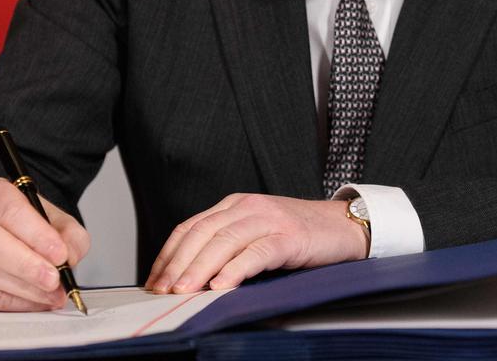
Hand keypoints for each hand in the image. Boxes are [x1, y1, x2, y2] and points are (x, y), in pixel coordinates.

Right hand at [0, 177, 89, 311]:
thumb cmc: (26, 223)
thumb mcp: (54, 217)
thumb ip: (70, 234)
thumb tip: (70, 258)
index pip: (10, 210)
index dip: (37, 234)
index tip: (60, 254)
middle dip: (28, 265)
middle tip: (55, 278)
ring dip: (28, 289)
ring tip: (55, 293)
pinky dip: (20, 303)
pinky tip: (41, 300)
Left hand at [144, 194, 366, 293]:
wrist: (342, 226)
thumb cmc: (298, 235)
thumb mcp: (256, 233)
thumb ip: (227, 246)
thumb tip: (189, 278)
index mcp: (234, 205)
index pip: (190, 227)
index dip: (168, 254)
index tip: (154, 281)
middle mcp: (247, 206)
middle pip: (202, 233)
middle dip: (177, 264)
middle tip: (162, 291)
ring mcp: (268, 219)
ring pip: (224, 242)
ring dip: (199, 269)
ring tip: (184, 291)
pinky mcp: (288, 236)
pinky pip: (256, 253)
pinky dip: (235, 270)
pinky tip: (222, 286)